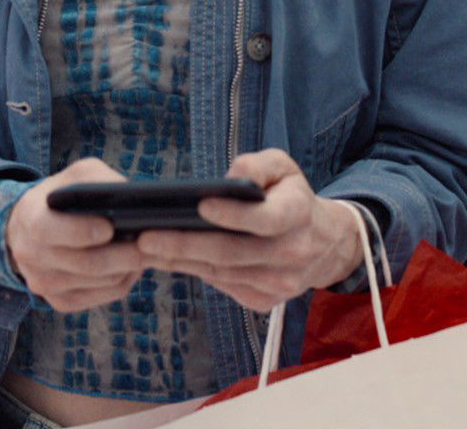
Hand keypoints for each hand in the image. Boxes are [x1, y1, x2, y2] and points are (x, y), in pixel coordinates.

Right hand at [6, 158, 148, 312]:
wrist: (29, 230)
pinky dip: (123, 280)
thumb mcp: (74, 177)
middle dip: (122, 254)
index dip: (82, 231)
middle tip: (146, 244)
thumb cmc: (60, 197)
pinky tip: (129, 265)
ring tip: (143, 250)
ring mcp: (44, 284)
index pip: (49, 231)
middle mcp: (31, 256)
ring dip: (127, 267)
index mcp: (29, 220)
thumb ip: (98, 181)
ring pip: (101, 282)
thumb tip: (129, 197)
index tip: (109, 227)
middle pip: (86, 264)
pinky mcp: (60, 302)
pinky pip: (104, 296)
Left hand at [136, 150, 363, 312]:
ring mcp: (279, 283)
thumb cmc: (291, 197)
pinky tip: (165, 259)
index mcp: (299, 214)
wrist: (324, 244)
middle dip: (185, 245)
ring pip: (221, 272)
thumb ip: (258, 165)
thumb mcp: (283, 168)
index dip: (234, 215)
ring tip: (143, 248)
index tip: (200, 205)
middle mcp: (292, 253)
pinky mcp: (264, 301)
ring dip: (180, 261)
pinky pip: (222, 285)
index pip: (266, 219)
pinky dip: (193, 271)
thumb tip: (231, 178)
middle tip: (145, 237)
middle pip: (232, 253)